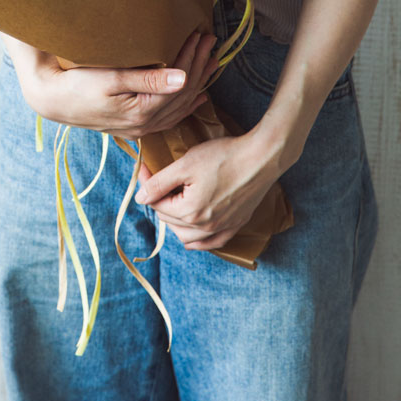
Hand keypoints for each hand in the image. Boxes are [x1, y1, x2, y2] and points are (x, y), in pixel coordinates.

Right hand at [3, 30, 219, 138]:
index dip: (193, 58)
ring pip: (179, 107)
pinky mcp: (133, 125)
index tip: (201, 36)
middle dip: (200, 67)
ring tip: (211, 62)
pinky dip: (186, 103)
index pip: (180, 84)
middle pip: (184, 96)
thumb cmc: (77, 84)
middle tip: (211, 42)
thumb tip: (183, 78)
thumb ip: (148, 80)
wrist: (52, 100)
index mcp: (142, 112)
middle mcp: (145, 125)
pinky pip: (169, 116)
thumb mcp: (111, 79)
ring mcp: (140, 127)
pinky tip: (197, 95)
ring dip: (198, 83)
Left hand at [134, 133, 280, 250]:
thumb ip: (159, 183)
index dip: (147, 185)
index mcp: (190, 212)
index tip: (145, 167)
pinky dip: (198, 240)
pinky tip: (194, 231)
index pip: (157, 204)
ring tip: (174, 203)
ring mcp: (221, 229)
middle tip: (161, 180)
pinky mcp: (235, 226)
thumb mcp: (185, 165)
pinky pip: (211, 243)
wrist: (260, 158)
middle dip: (160, 200)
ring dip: (175, 222)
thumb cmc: (223, 157)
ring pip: (186, 237)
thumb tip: (139, 198)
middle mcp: (204, 227)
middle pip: (169, 220)